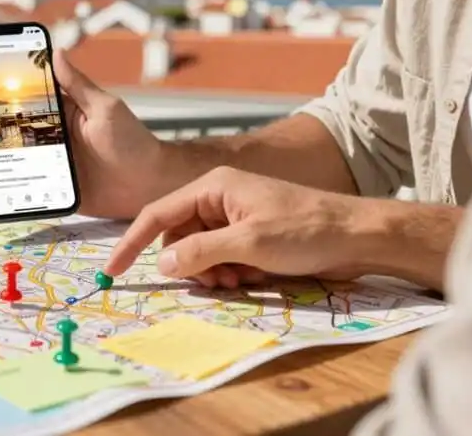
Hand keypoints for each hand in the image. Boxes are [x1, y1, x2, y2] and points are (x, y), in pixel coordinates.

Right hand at [0, 49, 166, 218]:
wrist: (149, 187)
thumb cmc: (133, 142)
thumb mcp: (105, 108)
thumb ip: (78, 85)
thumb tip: (57, 51)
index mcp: (56, 112)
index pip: (14, 96)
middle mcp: (44, 135)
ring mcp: (43, 164)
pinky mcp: (46, 190)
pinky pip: (11, 190)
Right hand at [103, 167, 377, 287]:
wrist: (359, 236)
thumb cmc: (307, 231)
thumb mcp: (250, 244)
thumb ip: (201, 252)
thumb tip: (163, 265)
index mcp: (213, 187)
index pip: (157, 214)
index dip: (132, 243)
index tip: (112, 271)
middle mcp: (219, 197)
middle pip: (178, 236)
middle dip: (188, 264)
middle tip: (214, 283)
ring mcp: (235, 216)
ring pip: (199, 250)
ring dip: (211, 272)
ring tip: (240, 281)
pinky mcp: (250, 233)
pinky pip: (221, 256)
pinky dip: (229, 271)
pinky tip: (252, 277)